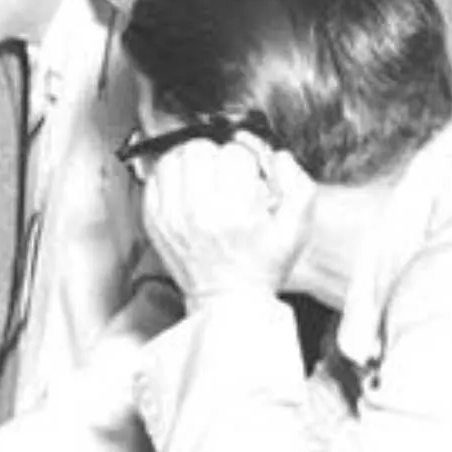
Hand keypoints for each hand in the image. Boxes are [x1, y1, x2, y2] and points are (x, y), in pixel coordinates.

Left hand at [141, 136, 315, 305]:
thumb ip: (298, 186)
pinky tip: (185, 189)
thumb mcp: (296, 230)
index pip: (232, 153)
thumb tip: (278, 156)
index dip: (244, 159)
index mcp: (234, 211)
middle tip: (224, 173)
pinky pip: (153, 180)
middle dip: (215, 156)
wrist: (229, 302)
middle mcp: (198, 211)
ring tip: (203, 176)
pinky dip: (169, 178)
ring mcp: (171, 217)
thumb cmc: (262, 266)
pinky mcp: (155, 223)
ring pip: (172, 158)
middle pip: (198, 149)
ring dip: (189, 162)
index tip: (247, 173)